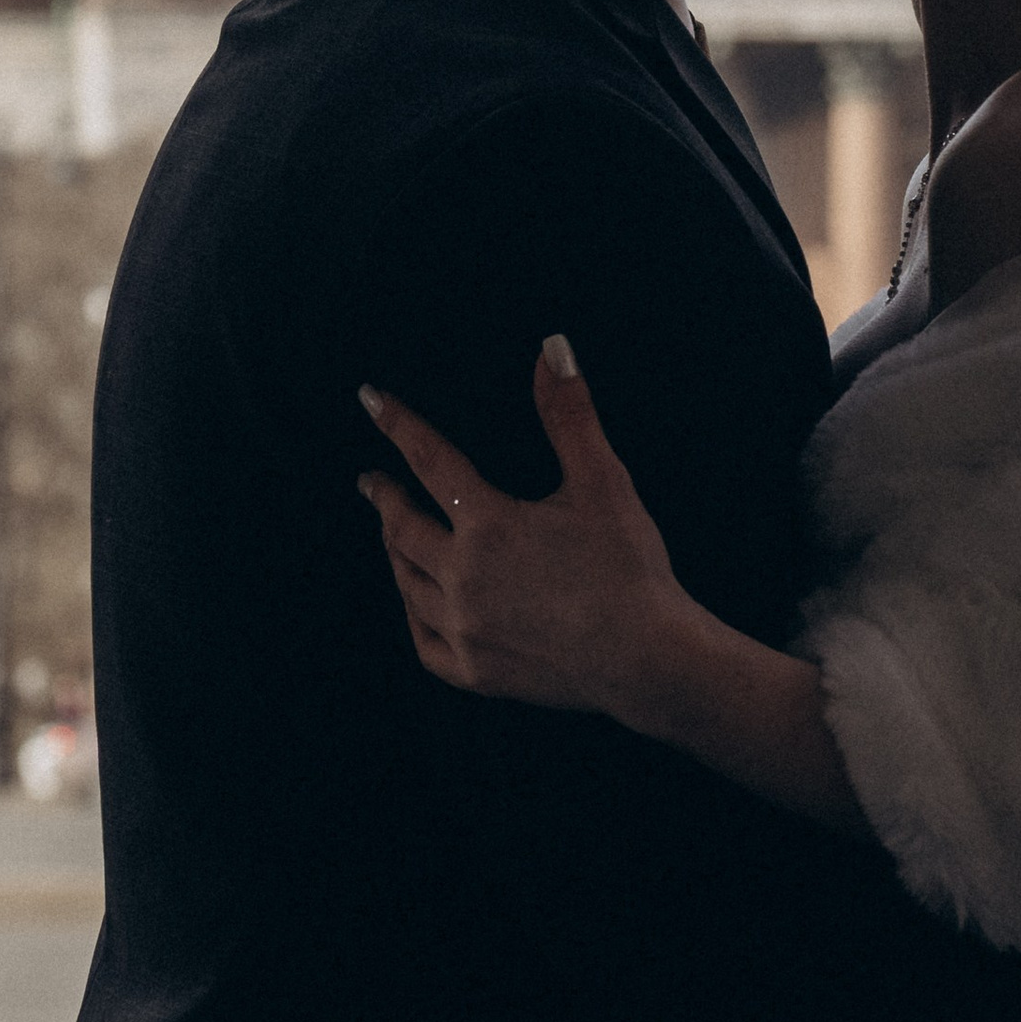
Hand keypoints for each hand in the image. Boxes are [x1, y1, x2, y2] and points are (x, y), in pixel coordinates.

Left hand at [358, 338, 695, 724]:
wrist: (650, 661)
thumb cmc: (630, 567)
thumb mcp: (602, 482)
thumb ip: (569, 414)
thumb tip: (552, 348)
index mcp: (489, 525)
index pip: (430, 459)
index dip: (399, 424)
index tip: (371, 400)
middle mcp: (464, 578)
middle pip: (403, 528)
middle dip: (385, 499)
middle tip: (370, 482)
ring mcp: (465, 630)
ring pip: (408, 584)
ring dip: (395, 552)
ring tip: (392, 534)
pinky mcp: (476, 673)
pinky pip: (424, 641)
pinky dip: (414, 614)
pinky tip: (417, 602)